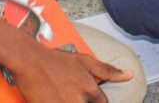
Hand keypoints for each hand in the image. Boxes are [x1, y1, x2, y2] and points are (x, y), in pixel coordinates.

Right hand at [12, 48, 131, 102]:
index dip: (93, 102)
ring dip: (70, 102)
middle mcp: (80, 101)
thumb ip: (108, 70)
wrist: (29, 60)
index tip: (83, 97)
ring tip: (61, 94)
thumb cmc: (53, 60)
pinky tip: (54, 98)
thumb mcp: (84, 61)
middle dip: (81, 102)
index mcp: (91, 89)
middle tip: (67, 92)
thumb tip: (129, 75)